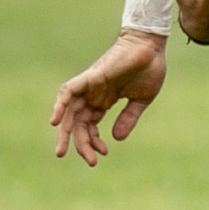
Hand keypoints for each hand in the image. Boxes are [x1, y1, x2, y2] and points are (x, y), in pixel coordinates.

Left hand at [51, 30, 168, 165]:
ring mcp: (89, 86)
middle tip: (87, 161)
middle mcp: (92, 95)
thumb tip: (117, 139)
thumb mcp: (141, 101)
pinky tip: (56, 122)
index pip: (90, 125)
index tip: (102, 154)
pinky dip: (60, 105)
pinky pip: (68, 92)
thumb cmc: (149, 69)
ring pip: (70, 112)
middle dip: (78, 143)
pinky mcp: (90, 78)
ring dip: (65, 132)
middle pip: (78, 123)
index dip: (93, 141)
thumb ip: (128, 119)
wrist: (151, 48)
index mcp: (103, 100)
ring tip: (63, 152)